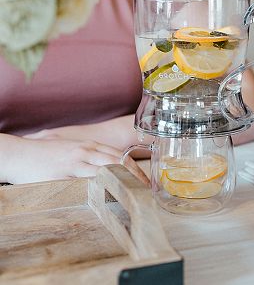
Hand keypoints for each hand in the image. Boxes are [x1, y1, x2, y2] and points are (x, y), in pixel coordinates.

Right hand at [6, 137, 149, 185]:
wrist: (20, 153)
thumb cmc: (47, 154)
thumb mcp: (72, 151)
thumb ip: (88, 158)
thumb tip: (105, 170)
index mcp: (89, 146)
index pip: (119, 155)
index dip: (135, 167)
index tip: (145, 179)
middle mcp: (86, 151)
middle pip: (118, 161)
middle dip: (135, 175)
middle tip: (146, 188)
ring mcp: (76, 161)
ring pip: (107, 168)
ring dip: (124, 180)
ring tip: (136, 192)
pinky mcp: (64, 173)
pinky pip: (87, 179)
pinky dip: (102, 185)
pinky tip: (112, 193)